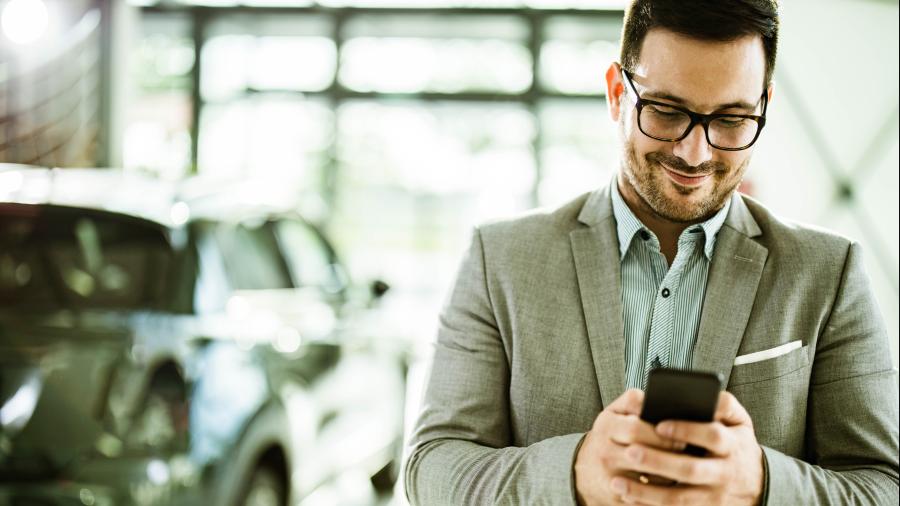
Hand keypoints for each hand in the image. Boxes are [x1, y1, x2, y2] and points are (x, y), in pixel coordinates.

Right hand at [574, 389, 686, 504]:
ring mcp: (608, 478)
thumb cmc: (609, 436)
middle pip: (642, 454)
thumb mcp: (614, 413)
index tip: (680, 436)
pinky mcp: (615, 500)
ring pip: (648, 480)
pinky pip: (644, 500)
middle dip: (668, 453)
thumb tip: (658, 398)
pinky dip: (661, 495)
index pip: (635, 429)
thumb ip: (633, 401)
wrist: (585, 470)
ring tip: (683, 469)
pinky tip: (672, 488)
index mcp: (605, 427)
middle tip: (687, 452)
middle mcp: (603, 453)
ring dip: (669, 476)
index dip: (661, 434)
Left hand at [609, 391, 764, 505]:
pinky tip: (628, 498)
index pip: (712, 436)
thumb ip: (724, 405)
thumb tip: (706, 394)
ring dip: (646, 492)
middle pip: (691, 469)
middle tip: (630, 451)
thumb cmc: (737, 444)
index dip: (687, 430)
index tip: (660, 425)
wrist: (755, 484)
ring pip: (678, 498)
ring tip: (617, 482)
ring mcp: (713, 496)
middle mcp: (724, 473)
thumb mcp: (740, 422)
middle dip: (659, 462)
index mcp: (732, 445)